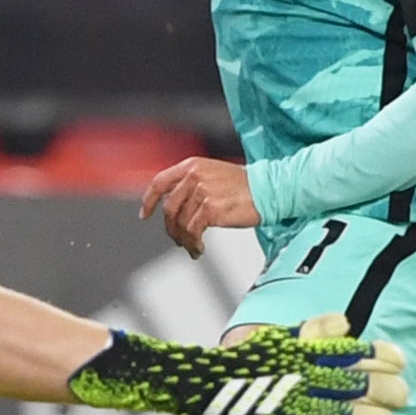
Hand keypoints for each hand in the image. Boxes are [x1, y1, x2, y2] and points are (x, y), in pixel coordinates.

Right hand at [67, 314, 410, 414]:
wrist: (192, 395)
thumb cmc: (237, 367)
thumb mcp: (271, 339)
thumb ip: (308, 331)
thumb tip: (344, 322)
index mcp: (298, 352)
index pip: (347, 350)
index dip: (378, 356)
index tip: (400, 361)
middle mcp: (297, 377)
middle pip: (354, 384)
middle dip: (385, 391)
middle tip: (402, 396)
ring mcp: (287, 407)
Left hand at [138, 156, 259, 258]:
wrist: (270, 189)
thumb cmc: (246, 186)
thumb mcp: (214, 175)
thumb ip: (192, 184)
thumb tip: (174, 205)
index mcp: (192, 165)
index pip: (160, 181)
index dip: (149, 200)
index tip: (145, 213)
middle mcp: (194, 176)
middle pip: (169, 208)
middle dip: (170, 229)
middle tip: (177, 240)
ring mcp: (202, 192)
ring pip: (180, 223)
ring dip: (184, 240)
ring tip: (192, 247)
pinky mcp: (211, 209)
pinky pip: (193, 232)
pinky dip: (193, 245)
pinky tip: (199, 249)